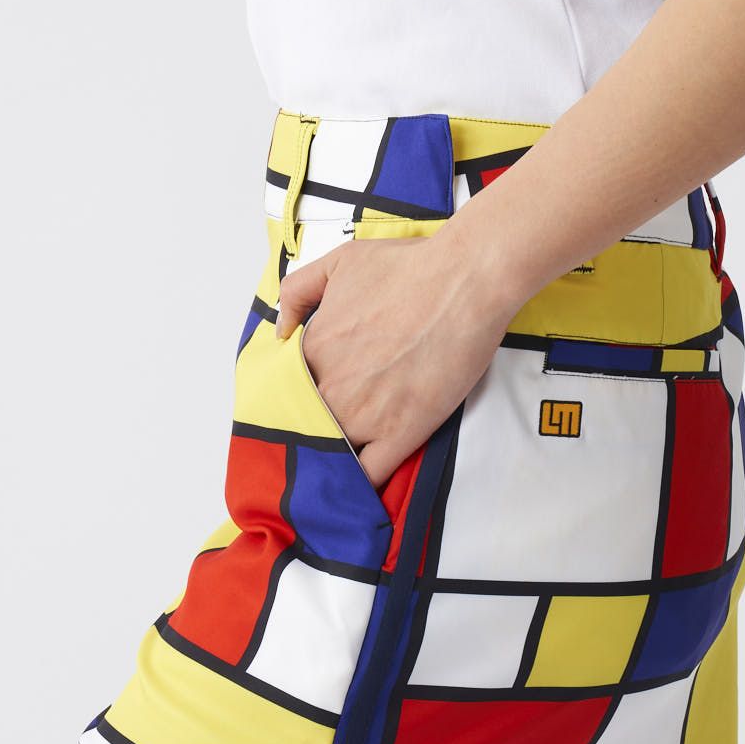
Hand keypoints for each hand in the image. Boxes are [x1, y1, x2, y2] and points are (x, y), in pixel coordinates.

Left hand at [275, 227, 518, 488]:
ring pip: (333, 453)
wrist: (464, 282)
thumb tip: (280, 330)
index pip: (289, 389)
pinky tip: (364, 482)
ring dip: (335, 458)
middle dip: (315, 430)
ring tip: (344, 461)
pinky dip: (363, 482)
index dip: (301, 396)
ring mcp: (364, 415)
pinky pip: (369, 474)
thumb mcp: (340, 261)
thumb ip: (298, 290)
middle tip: (333, 429)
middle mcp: (331, 387)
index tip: (314, 400)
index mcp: (313, 349)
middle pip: (307, 425)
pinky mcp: (401, 433)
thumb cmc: (409, 267)